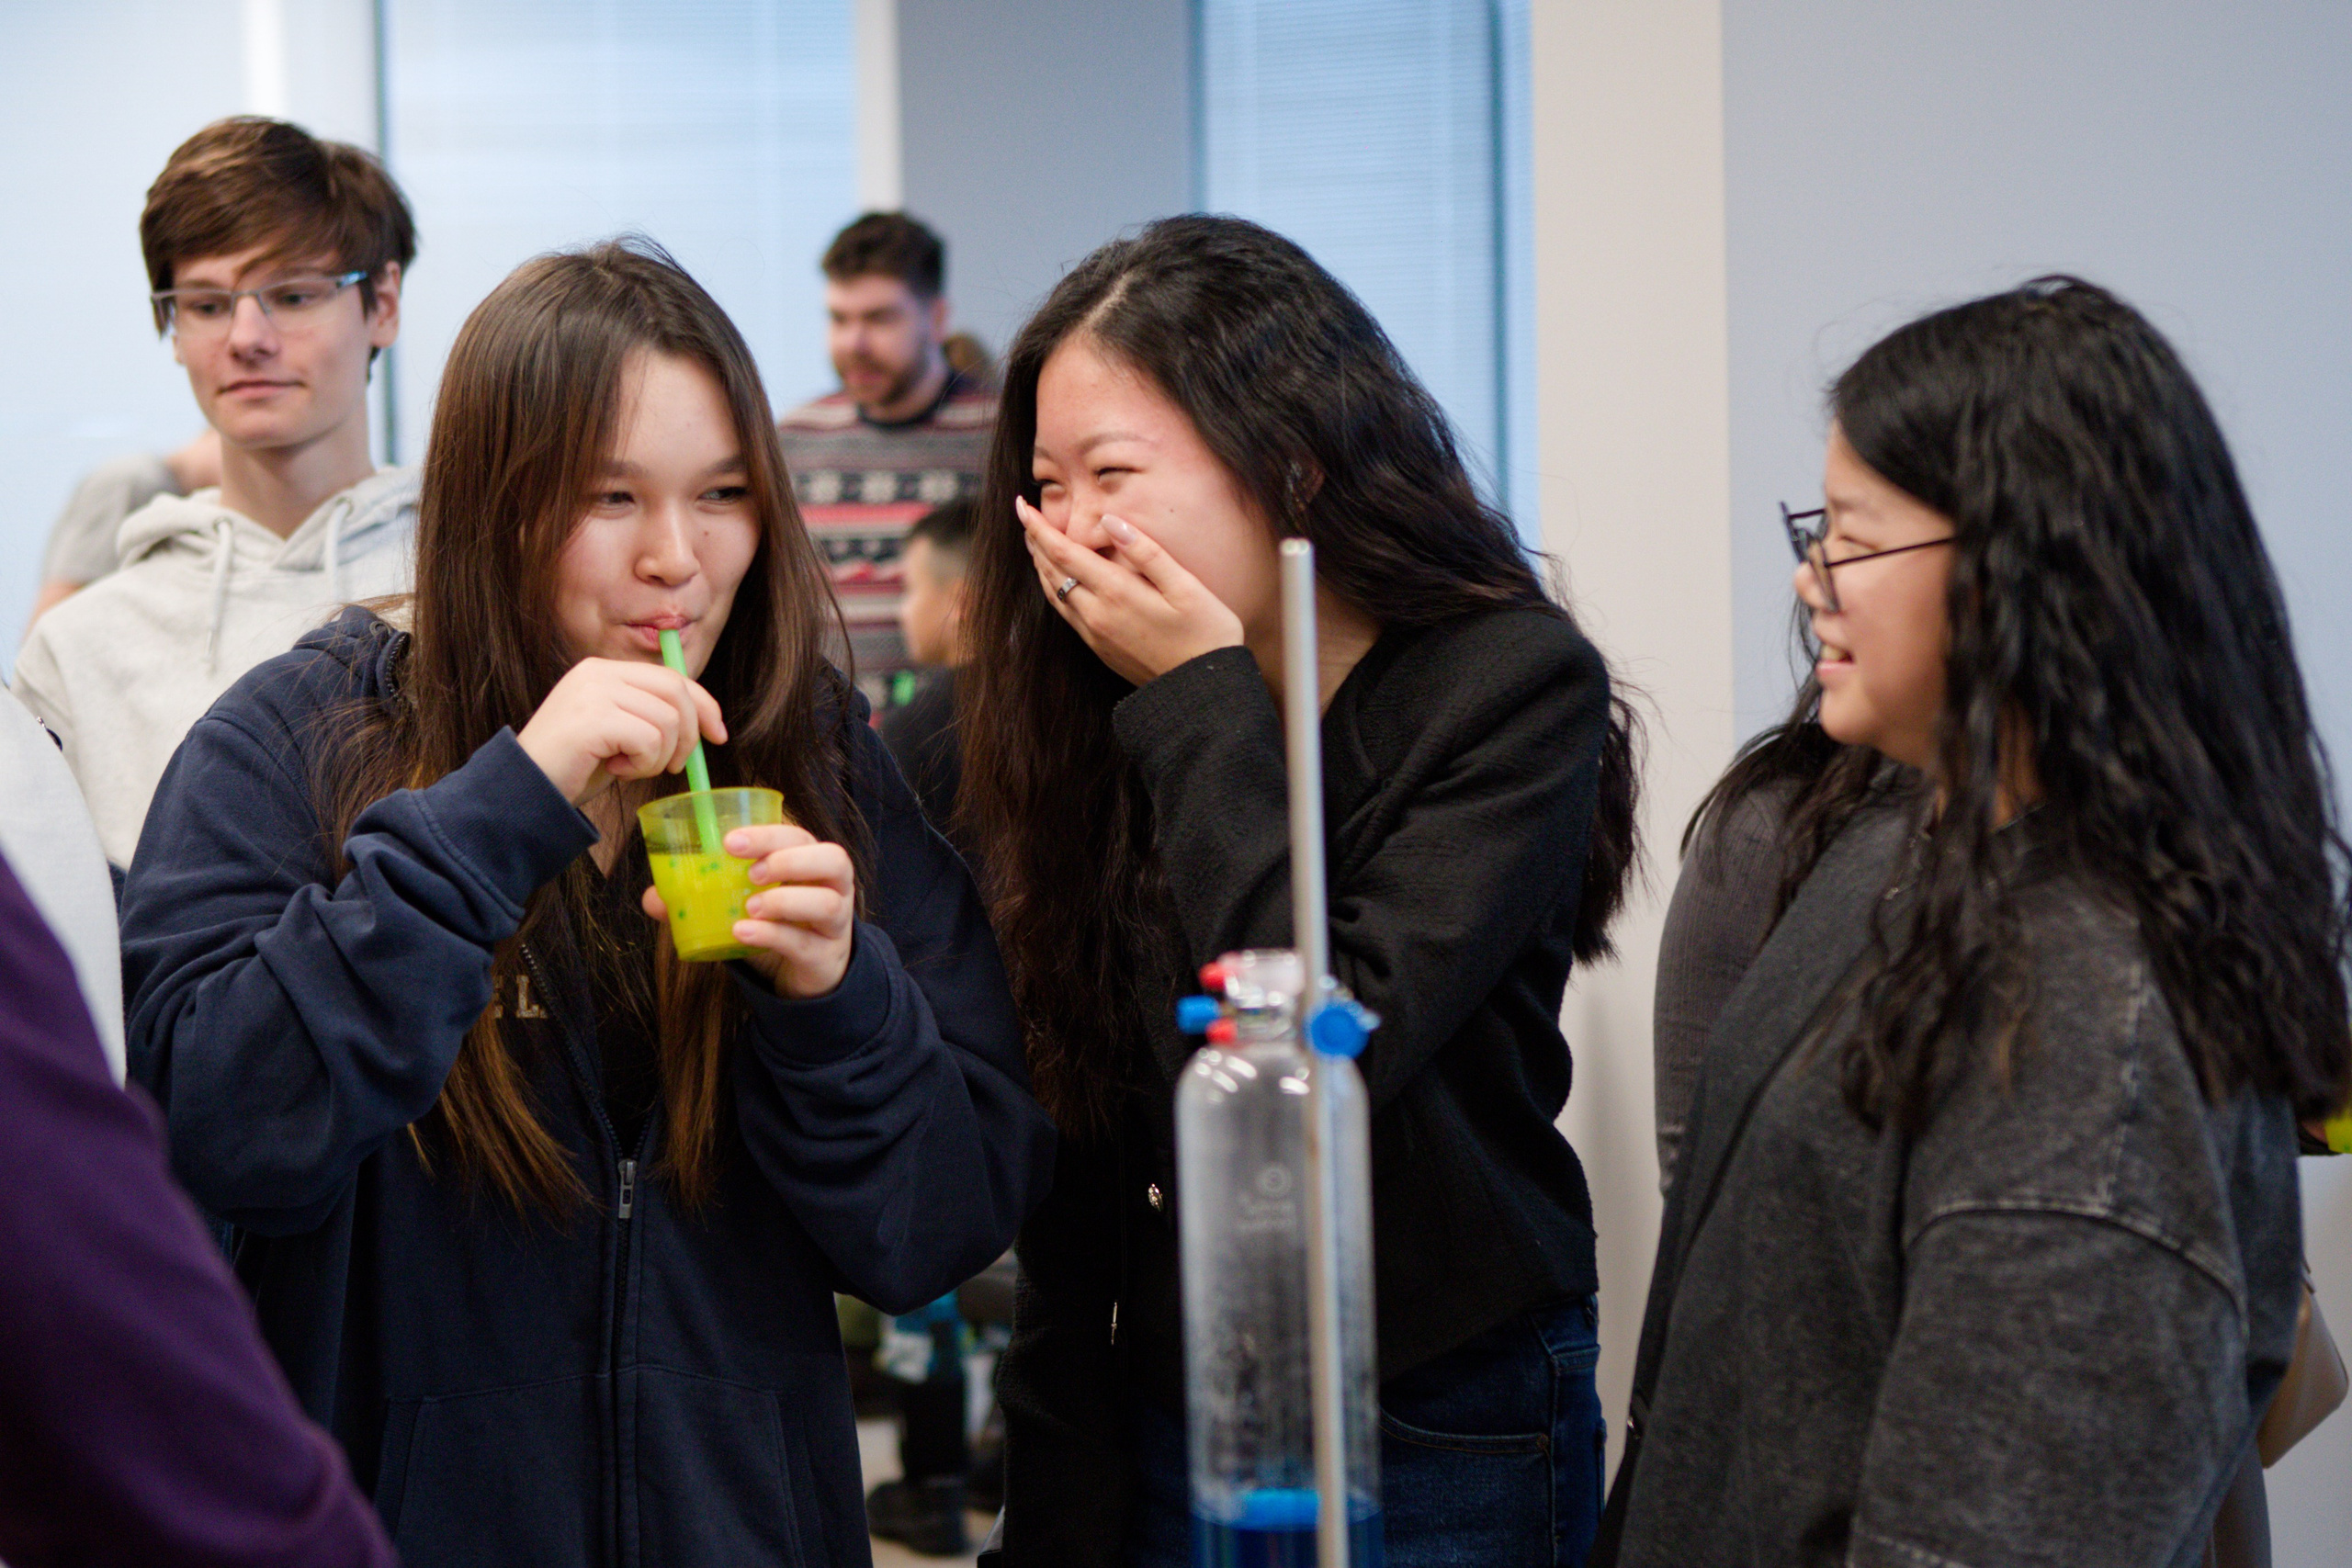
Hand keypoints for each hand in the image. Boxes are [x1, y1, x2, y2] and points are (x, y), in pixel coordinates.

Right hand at [515, 657, 727, 805]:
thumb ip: (649, 717)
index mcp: (604, 671)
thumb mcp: (617, 733)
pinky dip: (643, 764)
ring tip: (629, 769)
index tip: (718, 736)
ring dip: (659, 757)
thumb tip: (703, 723)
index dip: (703, 705)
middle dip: (689, 735)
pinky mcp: (593, 718)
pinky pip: (649, 740)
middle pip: (676, 691)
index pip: (672, 677)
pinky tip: (615, 771)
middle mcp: (598, 673)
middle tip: (675, 767)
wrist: (524, 790)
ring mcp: (593, 692)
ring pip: (667, 720)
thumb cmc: (573, 768)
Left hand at [640, 824, 854, 997]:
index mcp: (809, 860)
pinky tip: (744, 933)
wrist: (805, 969)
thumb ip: (699, 896)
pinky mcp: (825, 955)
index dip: (770, 834)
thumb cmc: (776, 921)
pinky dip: (774, 936)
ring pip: (827, 903)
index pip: (799, 836)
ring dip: (785, 901)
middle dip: (790, 861)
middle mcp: (832, 885)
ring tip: (750, 907)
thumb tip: (653, 897)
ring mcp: (834, 922)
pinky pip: (806, 943)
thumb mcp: (741, 903)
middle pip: (832, 859)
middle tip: (751, 872)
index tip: (730, 842)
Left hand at [1017, 495, 1243, 685]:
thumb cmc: (1205, 633)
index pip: (1063, 552)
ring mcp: (1095, 635)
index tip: (1022, 506)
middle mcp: (1096, 615)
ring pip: (1053, 593)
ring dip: (1041, 565)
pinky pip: (1064, 612)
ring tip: (1036, 542)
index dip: (1039, 528)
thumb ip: (1147, 552)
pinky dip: (1053, 588)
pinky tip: (1058, 579)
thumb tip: (1110, 521)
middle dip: (1035, 541)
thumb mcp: (1185, 586)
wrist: (1202, 690)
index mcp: (1115, 593)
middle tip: (1026, 517)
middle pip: (1051, 571)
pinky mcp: (1099, 649)